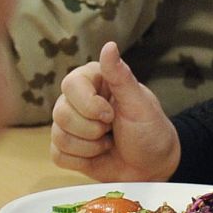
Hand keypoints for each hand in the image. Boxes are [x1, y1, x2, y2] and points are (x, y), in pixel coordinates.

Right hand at [49, 41, 179, 181]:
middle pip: (61, 114)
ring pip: (58, 136)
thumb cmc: (150, 130)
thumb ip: (120, 76)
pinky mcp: (67, 149)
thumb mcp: (139, 104)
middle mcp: (76, 100)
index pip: (70, 86)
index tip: (111, 115)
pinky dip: (81, 160)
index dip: (89, 105)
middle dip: (92, 130)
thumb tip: (109, 45)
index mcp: (92, 80)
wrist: (154, 167)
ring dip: (89, 147)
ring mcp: (70, 124)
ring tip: (108, 142)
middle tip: (112, 130)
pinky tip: (98, 155)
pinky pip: (58, 156)